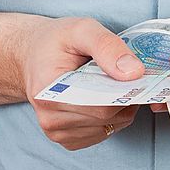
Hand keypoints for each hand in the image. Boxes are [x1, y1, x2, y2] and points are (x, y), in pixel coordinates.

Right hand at [19, 17, 144, 150]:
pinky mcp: (67, 139)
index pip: (98, 104)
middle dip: (124, 96)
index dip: (123, 90)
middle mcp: (49, 118)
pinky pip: (103, 133)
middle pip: (106, 116)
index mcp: (48, 91)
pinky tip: (104, 97)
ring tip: (112, 84)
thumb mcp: (80, 29)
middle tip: (127, 75)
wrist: (33, 57)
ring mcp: (57, 132)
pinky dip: (113, 117)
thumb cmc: (55, 42)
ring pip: (109, 126)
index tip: (135, 75)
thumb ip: (107, 46)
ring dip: (121, 107)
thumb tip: (134, 72)